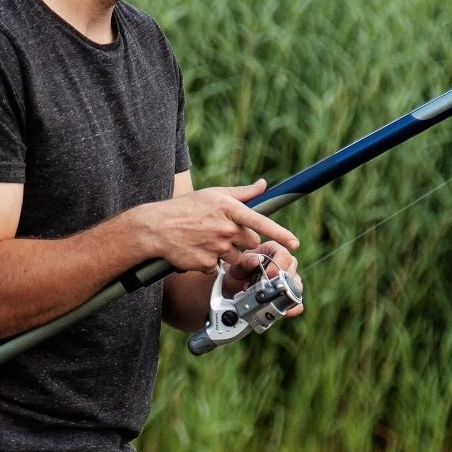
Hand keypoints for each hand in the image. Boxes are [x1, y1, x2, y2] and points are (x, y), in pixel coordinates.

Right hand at [132, 180, 297, 274]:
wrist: (156, 228)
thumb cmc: (186, 208)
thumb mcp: (214, 194)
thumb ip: (242, 192)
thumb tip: (264, 185)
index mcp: (229, 209)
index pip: (261, 222)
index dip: (280, 233)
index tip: (294, 243)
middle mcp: (225, 229)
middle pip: (250, 241)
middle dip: (243, 240)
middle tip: (222, 232)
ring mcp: (216, 248)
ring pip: (236, 257)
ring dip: (228, 253)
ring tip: (207, 240)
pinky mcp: (207, 263)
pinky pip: (218, 267)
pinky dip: (211, 262)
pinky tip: (198, 251)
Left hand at [220, 240, 303, 316]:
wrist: (234, 288)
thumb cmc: (238, 272)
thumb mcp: (238, 265)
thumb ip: (247, 261)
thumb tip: (258, 260)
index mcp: (273, 250)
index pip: (284, 255)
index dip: (278, 265)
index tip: (268, 275)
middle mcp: (284, 263)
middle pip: (292, 270)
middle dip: (280, 281)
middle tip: (266, 289)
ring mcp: (289, 279)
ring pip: (296, 285)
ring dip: (285, 294)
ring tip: (272, 300)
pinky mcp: (289, 295)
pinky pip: (297, 301)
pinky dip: (293, 307)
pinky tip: (286, 311)